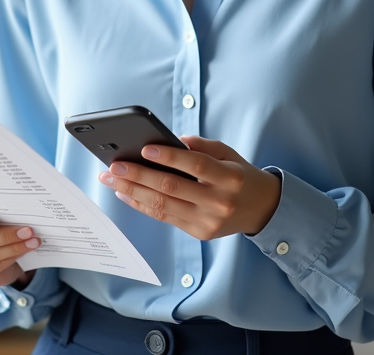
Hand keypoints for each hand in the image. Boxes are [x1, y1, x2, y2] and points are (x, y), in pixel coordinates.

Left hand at [98, 135, 281, 239]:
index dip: (169, 157)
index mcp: (229, 178)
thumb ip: (201, 146)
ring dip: (132, 192)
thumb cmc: (240, 175)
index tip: (145, 148)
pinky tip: (125, 194)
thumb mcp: (228, 154)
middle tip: (114, 166)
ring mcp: (208, 221)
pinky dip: (142, 205)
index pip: (196, 165)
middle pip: (172, 188)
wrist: (262, 209)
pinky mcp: (199, 232)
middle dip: (139, 176)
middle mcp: (219, 202)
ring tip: (111, 180)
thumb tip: (171, 141)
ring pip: (163, 205)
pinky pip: (165, 218)